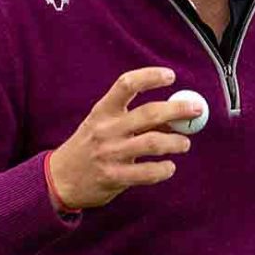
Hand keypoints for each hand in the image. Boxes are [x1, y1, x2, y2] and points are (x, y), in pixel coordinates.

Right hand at [45, 67, 200, 209]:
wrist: (59, 179)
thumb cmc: (88, 147)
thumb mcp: (102, 125)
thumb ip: (133, 119)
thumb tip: (174, 115)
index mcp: (103, 111)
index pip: (127, 84)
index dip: (150, 76)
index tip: (171, 76)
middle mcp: (106, 129)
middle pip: (149, 113)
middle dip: (177, 110)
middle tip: (196, 109)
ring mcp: (110, 154)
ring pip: (153, 143)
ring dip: (175, 142)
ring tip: (184, 144)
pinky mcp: (114, 177)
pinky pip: (147, 172)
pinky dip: (164, 169)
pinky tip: (169, 167)